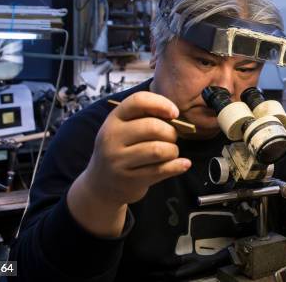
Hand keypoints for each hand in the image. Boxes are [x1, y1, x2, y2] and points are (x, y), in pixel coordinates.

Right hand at [82, 91, 191, 206]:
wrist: (101, 185)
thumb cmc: (122, 150)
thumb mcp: (124, 129)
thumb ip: (146, 118)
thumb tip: (176, 116)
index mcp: (113, 119)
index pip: (138, 101)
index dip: (161, 103)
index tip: (174, 113)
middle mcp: (112, 138)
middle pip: (153, 127)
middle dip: (171, 132)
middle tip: (172, 138)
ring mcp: (118, 160)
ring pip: (159, 150)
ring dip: (173, 150)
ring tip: (171, 152)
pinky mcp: (129, 180)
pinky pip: (161, 170)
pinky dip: (177, 166)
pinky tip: (184, 164)